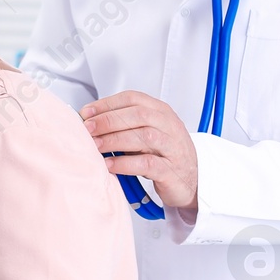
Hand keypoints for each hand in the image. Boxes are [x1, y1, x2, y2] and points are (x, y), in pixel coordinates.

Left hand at [81, 90, 197, 209]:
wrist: (193, 180)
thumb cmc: (164, 155)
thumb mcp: (147, 134)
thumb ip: (125, 126)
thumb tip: (90, 121)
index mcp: (161, 112)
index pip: (132, 99)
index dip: (107, 104)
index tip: (86, 112)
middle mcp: (169, 126)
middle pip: (138, 115)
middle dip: (109, 120)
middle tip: (88, 129)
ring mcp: (172, 147)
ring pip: (144, 136)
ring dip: (115, 140)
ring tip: (95, 146)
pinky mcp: (171, 170)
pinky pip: (148, 163)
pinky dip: (126, 163)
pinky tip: (110, 165)